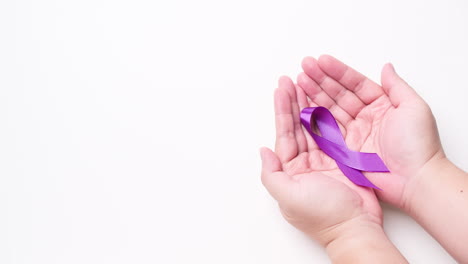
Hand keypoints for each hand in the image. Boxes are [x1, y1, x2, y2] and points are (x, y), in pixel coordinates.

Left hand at [260, 76, 382, 244]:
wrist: (355, 228)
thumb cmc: (322, 216)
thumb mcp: (288, 197)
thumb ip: (271, 173)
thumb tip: (263, 151)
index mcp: (290, 170)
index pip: (284, 134)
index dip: (282, 110)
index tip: (281, 89)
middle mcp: (305, 163)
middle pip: (297, 126)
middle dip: (293, 102)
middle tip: (291, 79)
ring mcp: (324, 160)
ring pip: (314, 126)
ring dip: (309, 105)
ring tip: (305, 83)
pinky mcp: (342, 159)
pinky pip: (333, 133)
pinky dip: (328, 116)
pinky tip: (324, 101)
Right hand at [295, 55, 443, 209]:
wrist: (414, 180)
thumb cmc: (418, 145)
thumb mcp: (413, 108)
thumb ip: (396, 86)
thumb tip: (386, 67)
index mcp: (380, 105)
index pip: (355, 84)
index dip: (337, 72)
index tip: (321, 61)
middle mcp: (365, 118)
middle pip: (338, 95)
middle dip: (320, 80)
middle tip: (304, 67)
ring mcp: (353, 134)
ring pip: (329, 110)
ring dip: (313, 95)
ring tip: (299, 81)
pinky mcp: (344, 151)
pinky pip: (325, 131)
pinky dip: (313, 118)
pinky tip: (302, 105)